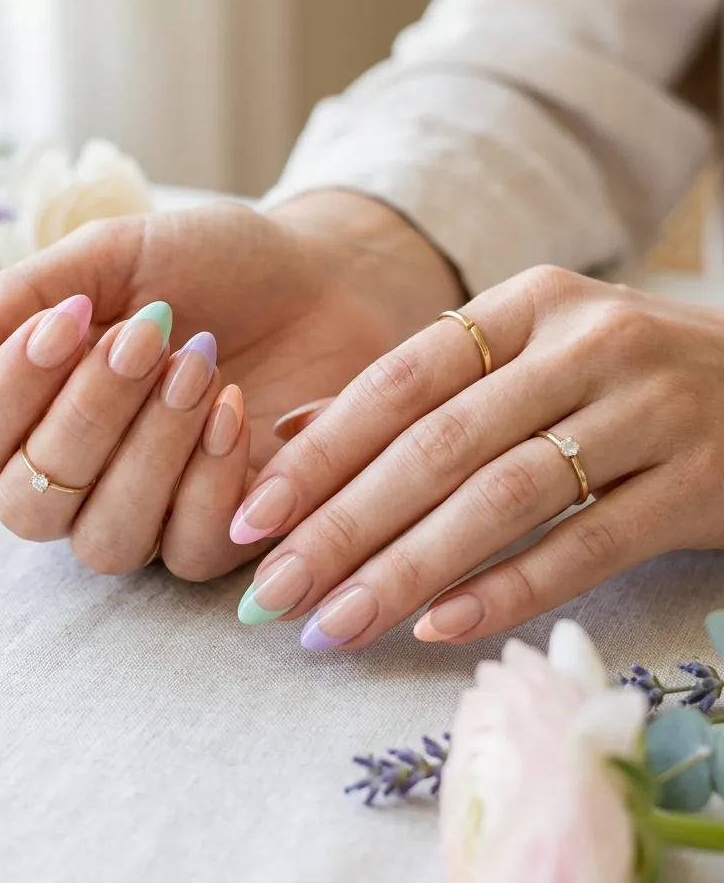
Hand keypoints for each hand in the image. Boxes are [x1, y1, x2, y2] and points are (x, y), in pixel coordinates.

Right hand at [0, 192, 463, 579]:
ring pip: (105, 540)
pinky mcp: (218, 532)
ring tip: (196, 366)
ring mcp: (145, 513)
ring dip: (147, 453)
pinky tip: (233, 410)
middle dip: (86, 417)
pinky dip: (207, 483)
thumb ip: (21, 301)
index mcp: (32, 412)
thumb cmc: (208, 265)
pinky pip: (186, 552)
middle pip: (29, 507)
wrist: (318, 277)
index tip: (69, 323)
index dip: (7, 396)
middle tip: (148, 335)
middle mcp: (76, 478)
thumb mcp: (113, 257)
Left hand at [232, 266, 723, 646]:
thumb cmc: (617, 380)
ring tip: (336, 623)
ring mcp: (650, 408)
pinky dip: (509, 588)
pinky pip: (589, 544)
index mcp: (526, 304)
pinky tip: (439, 626)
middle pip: (439, 444)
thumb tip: (287, 443)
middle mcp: (586, 342)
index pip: (398, 380)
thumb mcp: (523, 359)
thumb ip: (414, 396)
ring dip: (408, 568)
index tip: (252, 518)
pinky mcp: (702, 480)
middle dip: (344, 525)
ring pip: (504, 497)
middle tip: (273, 592)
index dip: (319, 453)